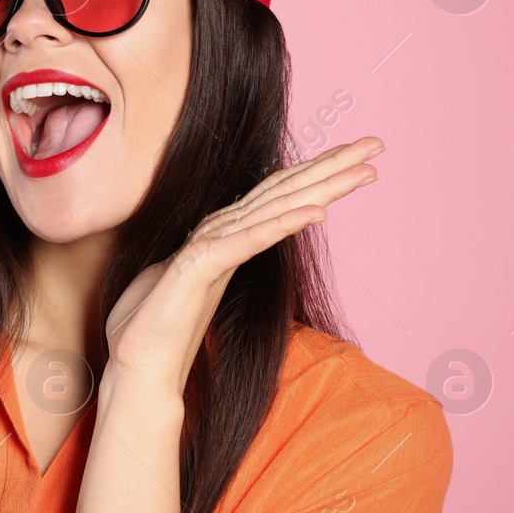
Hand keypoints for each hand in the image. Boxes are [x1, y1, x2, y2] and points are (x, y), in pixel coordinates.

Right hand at [102, 137, 384, 400]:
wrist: (138, 368)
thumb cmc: (159, 332)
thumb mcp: (198, 290)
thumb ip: (214, 266)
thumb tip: (229, 252)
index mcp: (222, 240)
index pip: (276, 198)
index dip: (316, 177)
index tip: (357, 164)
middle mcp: (218, 236)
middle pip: (282, 191)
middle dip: (331, 166)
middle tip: (376, 144)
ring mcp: (208, 250)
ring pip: (271, 208)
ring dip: (319, 186)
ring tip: (363, 168)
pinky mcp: (198, 269)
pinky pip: (247, 243)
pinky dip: (282, 225)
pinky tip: (317, 213)